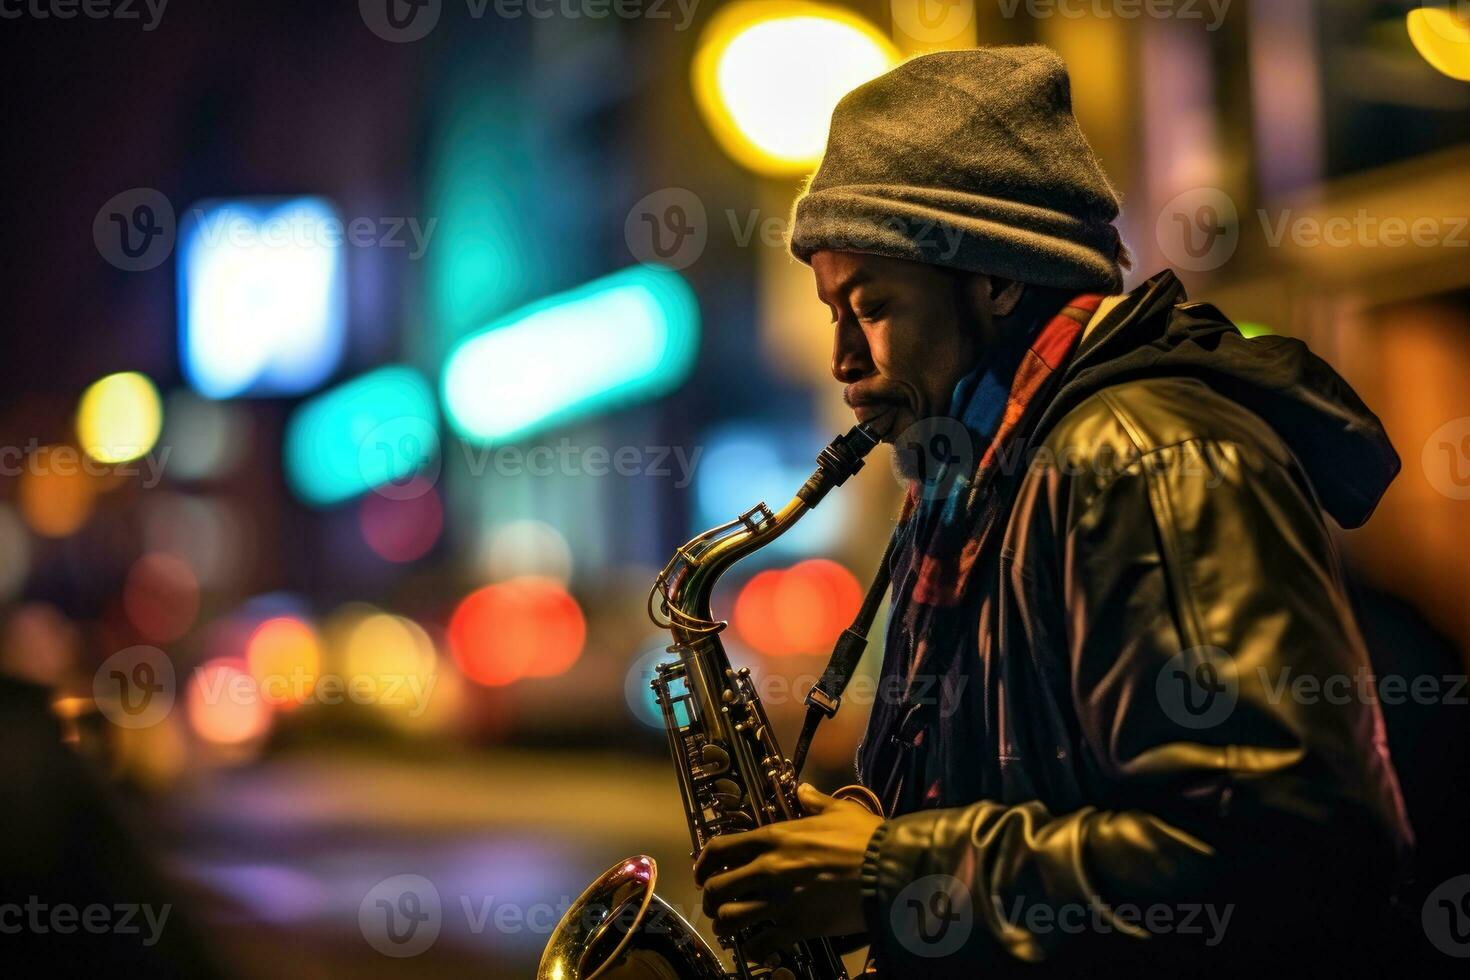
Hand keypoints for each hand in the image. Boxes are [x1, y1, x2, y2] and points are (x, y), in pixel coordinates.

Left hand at [692, 783, 884, 962]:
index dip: (703, 863)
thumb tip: (804, 791)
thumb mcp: (838, 810)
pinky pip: (760, 945)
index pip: (719, 848)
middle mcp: (768, 868)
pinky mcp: (796, 927)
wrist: (888, 870)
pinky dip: (754, 949)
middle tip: (715, 904)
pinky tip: (757, 947)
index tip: (702, 872)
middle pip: (717, 888)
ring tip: (730, 928)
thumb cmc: (865, 838)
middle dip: (710, 898)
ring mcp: (779, 900)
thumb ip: (814, 801)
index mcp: (773, 837)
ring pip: (730, 919)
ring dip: (726, 925)